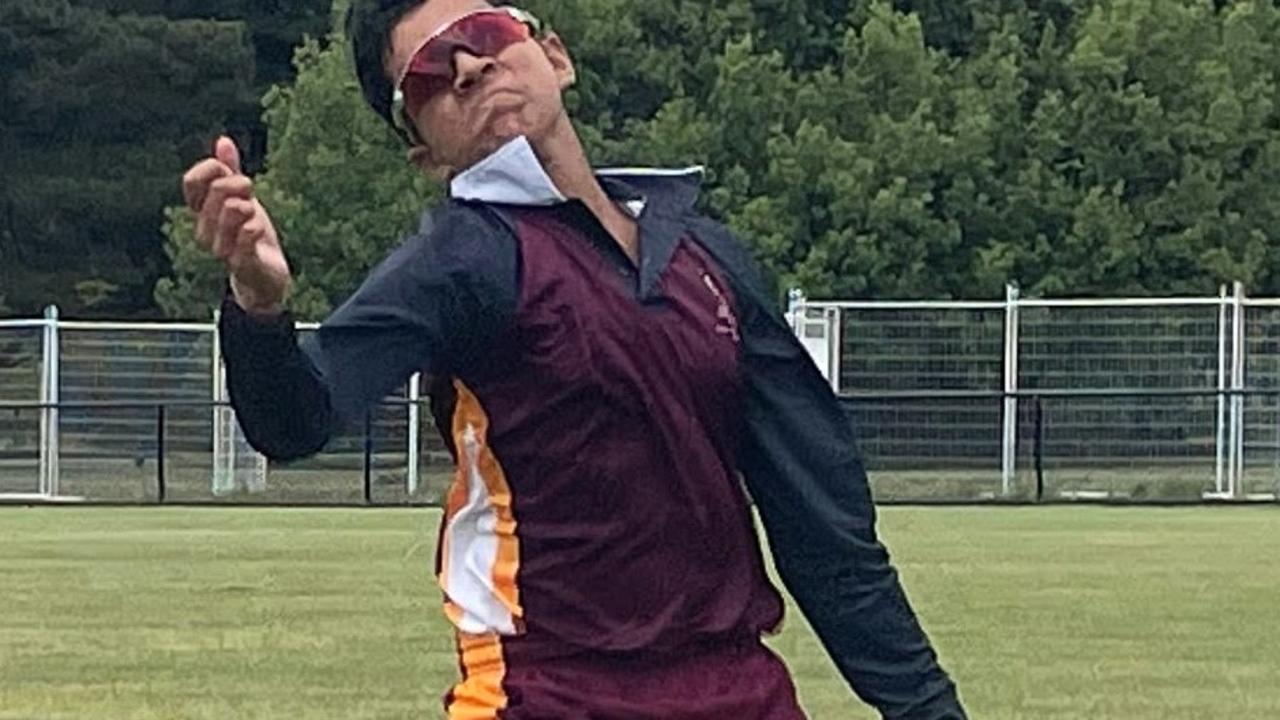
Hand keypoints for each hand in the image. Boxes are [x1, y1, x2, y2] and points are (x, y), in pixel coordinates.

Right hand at [181, 136, 290, 316]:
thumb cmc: (250, 236)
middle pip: (216, 193)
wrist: (265, 276)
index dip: (211, 168)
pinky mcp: (242, 265)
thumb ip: (231, 171)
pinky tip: (257, 227)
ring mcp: (222, 249)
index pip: (191, 182)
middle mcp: (205, 230)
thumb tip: (222, 140)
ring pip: (229, 213)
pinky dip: (252, 229)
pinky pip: (243, 241)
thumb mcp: (242, 199)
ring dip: (246, 206)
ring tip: (253, 212)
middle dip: (238, 183)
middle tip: (251, 189)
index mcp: (202, 212)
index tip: (228, 169)